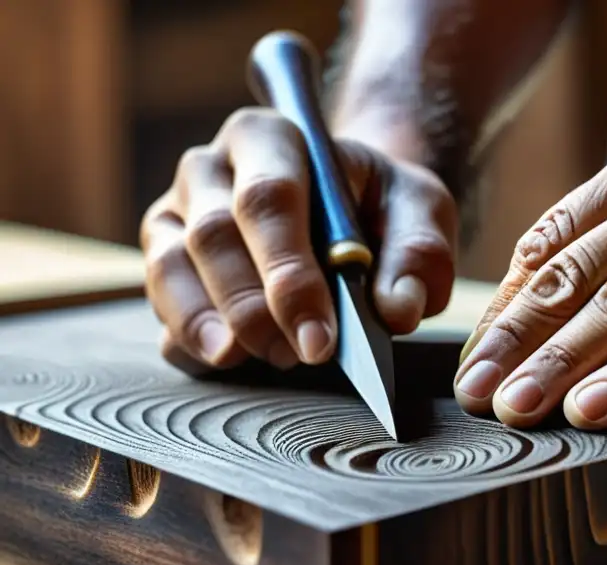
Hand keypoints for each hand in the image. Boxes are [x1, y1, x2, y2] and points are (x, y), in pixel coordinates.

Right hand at [141, 107, 456, 371]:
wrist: (353, 207)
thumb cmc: (382, 205)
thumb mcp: (421, 212)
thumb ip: (418, 254)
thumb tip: (398, 308)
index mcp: (271, 137)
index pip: (268, 199)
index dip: (289, 274)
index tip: (321, 338)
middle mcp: (210, 168)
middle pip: (212, 236)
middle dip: (255, 309)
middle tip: (301, 356)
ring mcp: (176, 213)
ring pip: (171, 268)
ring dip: (215, 326)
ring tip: (263, 361)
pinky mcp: (165, 262)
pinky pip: (161, 304)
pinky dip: (188, 339)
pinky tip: (226, 360)